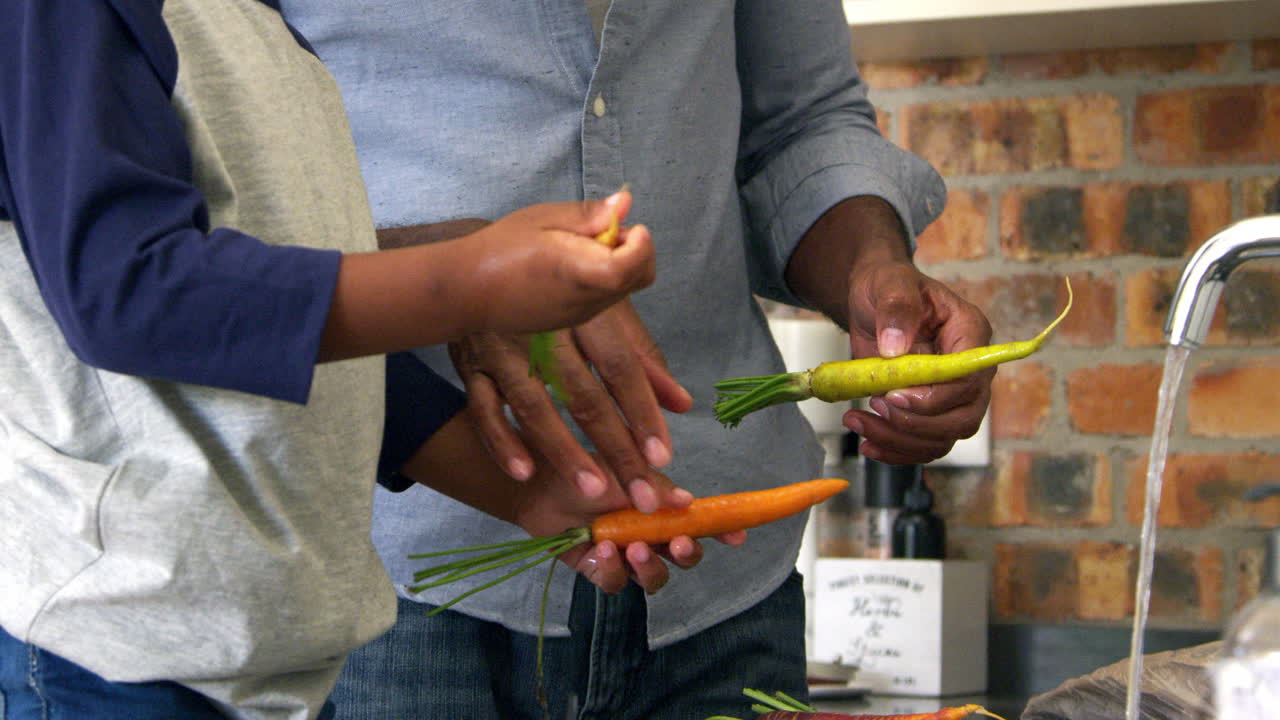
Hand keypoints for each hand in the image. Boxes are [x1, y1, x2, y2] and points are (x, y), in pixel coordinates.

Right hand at [449, 300, 692, 512]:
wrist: (478, 254)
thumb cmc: (555, 278)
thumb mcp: (602, 302)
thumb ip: (643, 354)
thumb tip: (681, 402)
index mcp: (582, 308)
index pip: (619, 365)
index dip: (642, 410)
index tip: (662, 454)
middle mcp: (542, 329)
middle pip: (582, 394)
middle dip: (615, 447)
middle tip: (640, 492)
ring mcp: (502, 347)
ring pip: (535, 405)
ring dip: (564, 451)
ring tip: (593, 489)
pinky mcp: (471, 365)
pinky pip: (483, 408)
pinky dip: (502, 441)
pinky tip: (525, 471)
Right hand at [459, 191, 656, 335]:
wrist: (467, 291)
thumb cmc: (500, 249)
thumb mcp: (542, 218)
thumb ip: (587, 215)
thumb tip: (624, 203)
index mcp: (579, 272)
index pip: (632, 267)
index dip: (642, 245)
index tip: (631, 226)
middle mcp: (585, 300)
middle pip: (638, 280)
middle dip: (636, 252)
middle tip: (607, 231)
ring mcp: (579, 315)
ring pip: (623, 290)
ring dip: (619, 265)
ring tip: (583, 245)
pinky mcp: (570, 321)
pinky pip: (602, 300)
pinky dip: (603, 279)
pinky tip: (572, 264)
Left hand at [510, 464, 742, 593]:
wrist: (538, 482)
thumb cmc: (584, 469)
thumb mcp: (625, 470)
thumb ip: (657, 488)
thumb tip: (689, 502)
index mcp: (661, 507)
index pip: (699, 523)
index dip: (722, 531)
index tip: (737, 536)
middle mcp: (648, 533)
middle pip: (683, 557)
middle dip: (687, 553)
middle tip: (676, 543)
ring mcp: (625, 554)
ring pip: (654, 577)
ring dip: (651, 566)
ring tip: (634, 548)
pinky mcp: (599, 569)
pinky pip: (617, 583)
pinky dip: (615, 570)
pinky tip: (605, 550)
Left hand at [843, 260, 992, 463]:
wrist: (873, 301)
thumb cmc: (889, 287)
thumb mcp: (889, 283)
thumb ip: (896, 307)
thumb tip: (895, 347)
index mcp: (970, 333)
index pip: (968, 379)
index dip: (934, 397)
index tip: (891, 395)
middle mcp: (970, 370)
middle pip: (963, 417)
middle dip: (916, 424)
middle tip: (875, 408)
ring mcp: (952, 395)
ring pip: (942, 438)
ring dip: (898, 440)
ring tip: (857, 422)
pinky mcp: (931, 411)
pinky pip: (924, 444)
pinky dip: (896, 450)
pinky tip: (868, 443)